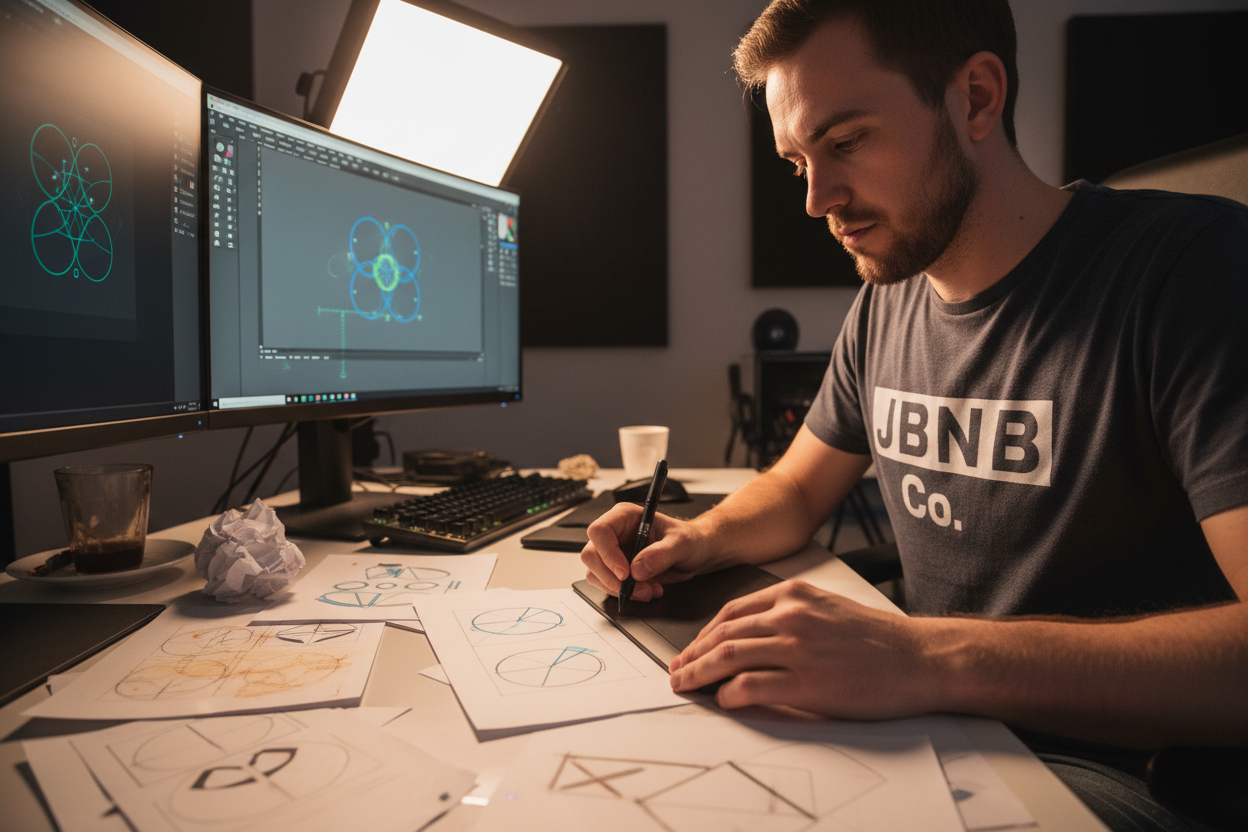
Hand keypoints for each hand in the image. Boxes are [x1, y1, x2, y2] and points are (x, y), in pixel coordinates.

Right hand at [580, 503, 718, 601]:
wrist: (696, 554)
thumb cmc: (690, 540)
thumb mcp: (681, 544)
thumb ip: (660, 554)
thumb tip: (637, 569)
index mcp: (625, 516)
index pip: (600, 531)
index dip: (607, 553)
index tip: (625, 573)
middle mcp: (615, 533)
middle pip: (591, 554)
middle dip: (611, 577)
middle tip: (634, 587)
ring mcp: (613, 553)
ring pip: (595, 573)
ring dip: (618, 589)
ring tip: (647, 590)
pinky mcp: (616, 570)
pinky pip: (606, 585)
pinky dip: (624, 594)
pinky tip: (647, 591)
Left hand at [668, 580, 937, 718]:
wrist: (918, 658)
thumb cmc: (877, 639)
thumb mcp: (826, 608)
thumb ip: (788, 616)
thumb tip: (750, 638)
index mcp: (793, 595)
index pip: (730, 611)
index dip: (703, 633)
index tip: (691, 648)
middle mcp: (790, 616)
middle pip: (722, 634)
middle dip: (692, 655)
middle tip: (677, 670)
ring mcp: (797, 648)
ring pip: (728, 657)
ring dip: (699, 674)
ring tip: (685, 685)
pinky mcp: (806, 682)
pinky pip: (750, 687)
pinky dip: (729, 695)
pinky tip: (724, 700)